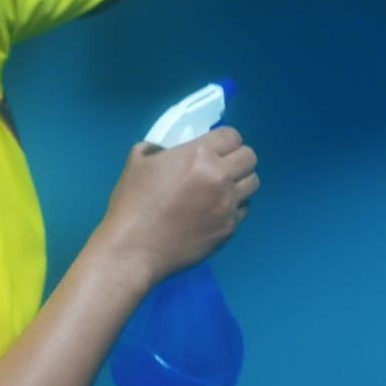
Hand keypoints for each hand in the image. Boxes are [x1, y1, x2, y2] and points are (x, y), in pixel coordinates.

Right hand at [94, 126, 258, 285]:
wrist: (133, 249)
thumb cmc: (132, 202)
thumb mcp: (138, 159)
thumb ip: (161, 147)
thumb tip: (173, 151)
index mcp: (200, 155)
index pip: (232, 136)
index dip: (223, 139)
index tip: (213, 147)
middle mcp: (221, 177)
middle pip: (250, 157)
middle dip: (236, 158)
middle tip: (219, 166)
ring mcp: (228, 206)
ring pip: (253, 183)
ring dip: (239, 182)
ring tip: (220, 188)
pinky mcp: (229, 230)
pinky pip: (243, 210)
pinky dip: (233, 207)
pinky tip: (213, 211)